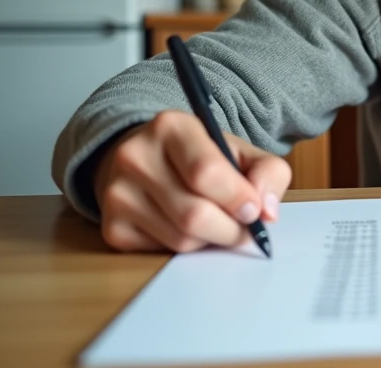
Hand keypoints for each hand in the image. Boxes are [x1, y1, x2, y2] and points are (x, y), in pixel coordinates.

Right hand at [93, 110, 291, 252]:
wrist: (145, 161)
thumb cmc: (200, 158)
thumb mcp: (239, 151)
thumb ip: (268, 172)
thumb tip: (268, 212)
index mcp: (171, 126)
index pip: (206, 171)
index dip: (237, 198)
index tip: (254, 210)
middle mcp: (135, 156)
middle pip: (194, 214)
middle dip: (230, 229)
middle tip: (244, 227)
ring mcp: (118, 193)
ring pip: (181, 239)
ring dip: (210, 240)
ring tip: (215, 221)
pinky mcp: (112, 227)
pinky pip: (162, 253)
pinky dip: (185, 248)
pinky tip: (186, 227)